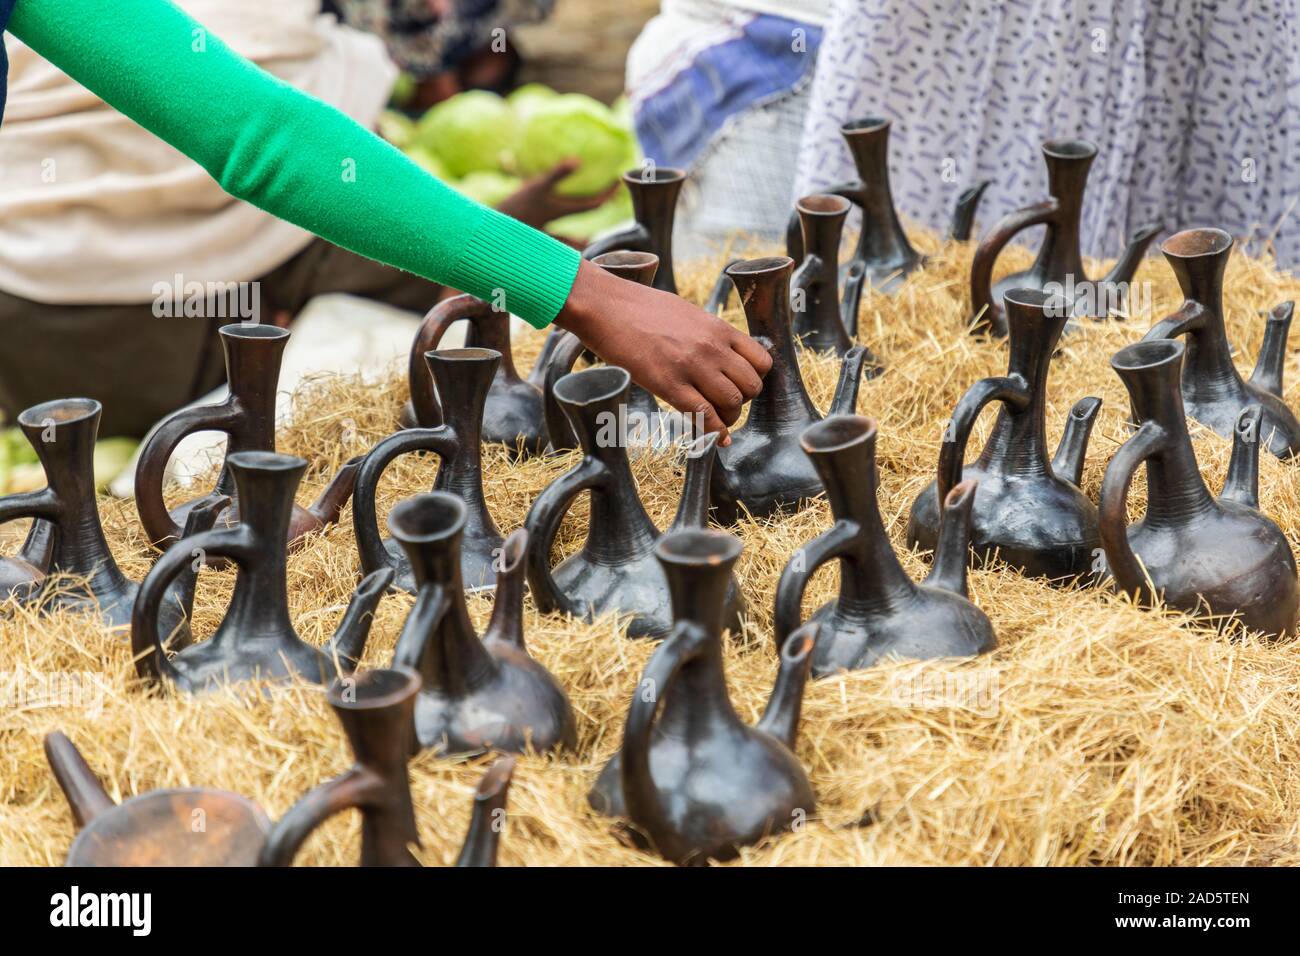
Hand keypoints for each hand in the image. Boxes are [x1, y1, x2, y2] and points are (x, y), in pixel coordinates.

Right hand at [496, 160, 618, 229]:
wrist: (494, 233)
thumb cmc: (516, 208)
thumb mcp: (537, 187)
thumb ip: (557, 174)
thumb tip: (578, 159)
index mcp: (562, 210)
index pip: (594, 202)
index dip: (608, 192)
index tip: (619, 181)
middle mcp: (558, 220)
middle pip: (585, 211)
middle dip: (598, 201)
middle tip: (609, 191)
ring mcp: (546, 226)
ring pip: (571, 220)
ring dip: (582, 214)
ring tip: (591, 214)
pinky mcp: (531, 229)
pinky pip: (550, 226)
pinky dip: (556, 221)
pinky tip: (553, 221)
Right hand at [554, 260, 771, 443]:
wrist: (605, 306)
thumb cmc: (639, 307)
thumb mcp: (686, 312)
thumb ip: (707, 334)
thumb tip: (717, 352)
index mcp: (719, 328)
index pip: (762, 361)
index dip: (755, 379)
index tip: (740, 386)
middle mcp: (712, 347)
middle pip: (751, 387)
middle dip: (742, 402)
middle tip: (724, 406)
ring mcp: (692, 366)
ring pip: (731, 404)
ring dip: (727, 419)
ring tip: (715, 421)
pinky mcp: (668, 384)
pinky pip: (704, 416)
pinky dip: (713, 433)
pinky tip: (712, 439)